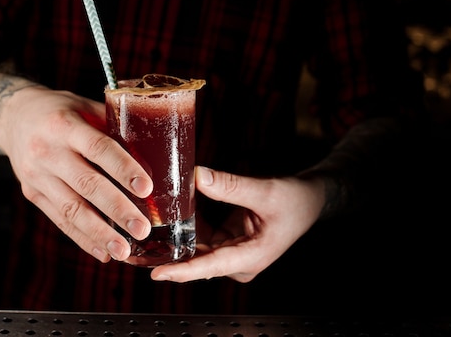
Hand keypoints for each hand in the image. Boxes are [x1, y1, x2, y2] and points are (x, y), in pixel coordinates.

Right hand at [0, 85, 152, 261]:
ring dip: (99, 233)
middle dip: (117, 209)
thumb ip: (113, 126)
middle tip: (142, 229)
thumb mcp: (84, 107)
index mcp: (65, 125)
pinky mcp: (32, 193)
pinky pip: (59, 220)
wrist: (14, 116)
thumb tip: (154, 151)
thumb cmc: (60, 110)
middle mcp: (48, 151)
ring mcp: (37, 175)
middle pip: (86, 184)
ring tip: (123, 251)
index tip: (146, 189)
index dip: (123, 168)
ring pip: (71, 208)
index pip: (98, 148)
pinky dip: (82, 238)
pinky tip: (103, 252)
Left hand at [151, 166, 324, 282]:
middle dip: (170, 253)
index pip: (210, 267)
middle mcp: (239, 261)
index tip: (157, 274)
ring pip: (196, 248)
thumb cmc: (295, 200)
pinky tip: (171, 211)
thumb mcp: (264, 191)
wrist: (309, 200)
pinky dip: (187, 225)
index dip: (182, 271)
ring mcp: (232, 253)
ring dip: (176, 236)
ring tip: (150, 223)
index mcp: (251, 258)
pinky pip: (201, 236)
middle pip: (198, 260)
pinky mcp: (227, 242)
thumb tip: (196, 176)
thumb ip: (230, 186)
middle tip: (140, 242)